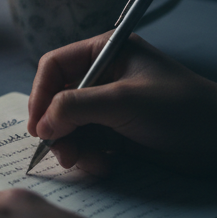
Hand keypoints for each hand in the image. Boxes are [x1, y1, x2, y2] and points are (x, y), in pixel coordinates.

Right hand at [27, 33, 216, 174]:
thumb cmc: (179, 109)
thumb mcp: (122, 101)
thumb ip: (75, 107)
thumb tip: (41, 124)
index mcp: (104, 52)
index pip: (55, 66)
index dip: (40, 94)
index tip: (36, 125)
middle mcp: (103, 75)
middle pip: (58, 98)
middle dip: (57, 127)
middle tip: (60, 152)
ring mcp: (111, 105)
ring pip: (71, 124)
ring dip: (73, 145)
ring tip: (85, 163)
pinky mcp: (120, 131)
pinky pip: (88, 141)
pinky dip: (89, 155)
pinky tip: (104, 165)